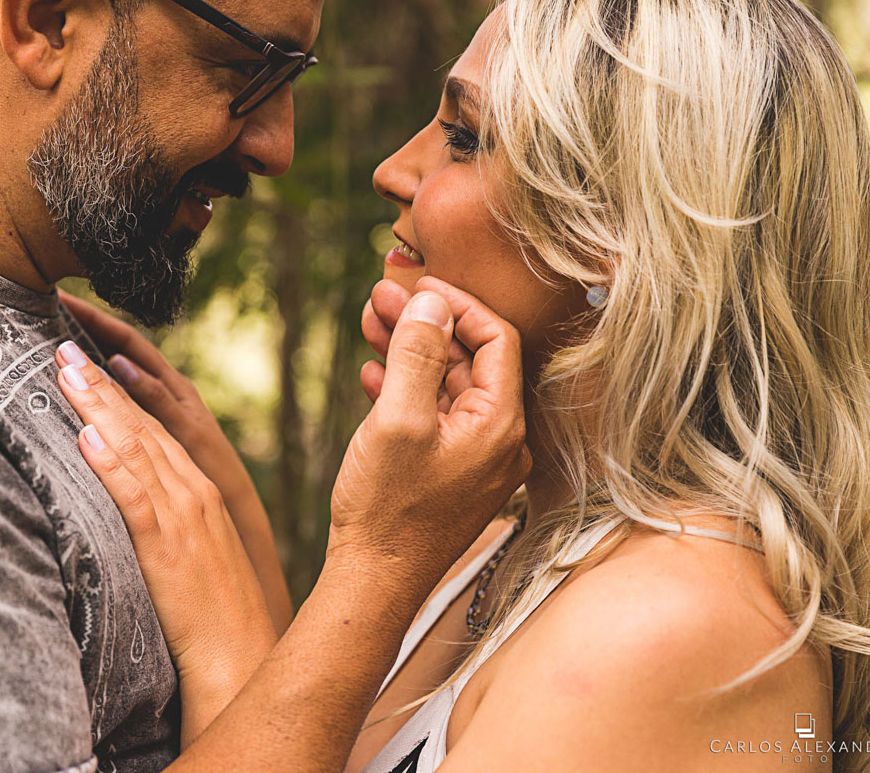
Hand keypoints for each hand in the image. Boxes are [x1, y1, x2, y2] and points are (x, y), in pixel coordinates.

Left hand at [54, 346, 275, 747]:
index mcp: (200, 490)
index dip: (117, 389)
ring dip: (98, 405)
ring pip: (136, 447)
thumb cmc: (212, 615)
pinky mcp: (168, 546)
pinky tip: (86, 437)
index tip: (85, 355)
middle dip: (101, 381)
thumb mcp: (191, 554)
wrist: (240, 658)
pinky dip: (111, 464)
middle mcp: (194, 492)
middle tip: (64, 341)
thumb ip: (164, 518)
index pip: (154, 427)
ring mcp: (183, 516)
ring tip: (65, 369)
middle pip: (142, 424)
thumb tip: (125, 492)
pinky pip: (135, 498)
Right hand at [329, 278, 531, 604]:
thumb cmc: (387, 509)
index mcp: (500, 424)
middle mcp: (500, 439)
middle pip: (468, 359)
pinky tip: (372, 373)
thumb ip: (419, 354)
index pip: (496, 339)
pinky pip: (436, 415)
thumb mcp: (398, 419)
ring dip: (410, 351)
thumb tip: (431, 302)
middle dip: (424, 324)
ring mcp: (476, 457)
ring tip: (369, 323)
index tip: (415, 286)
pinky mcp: (451, 472)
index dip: (456, 304)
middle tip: (380, 298)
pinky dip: (407, 388)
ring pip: (448, 385)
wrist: (374, 583)